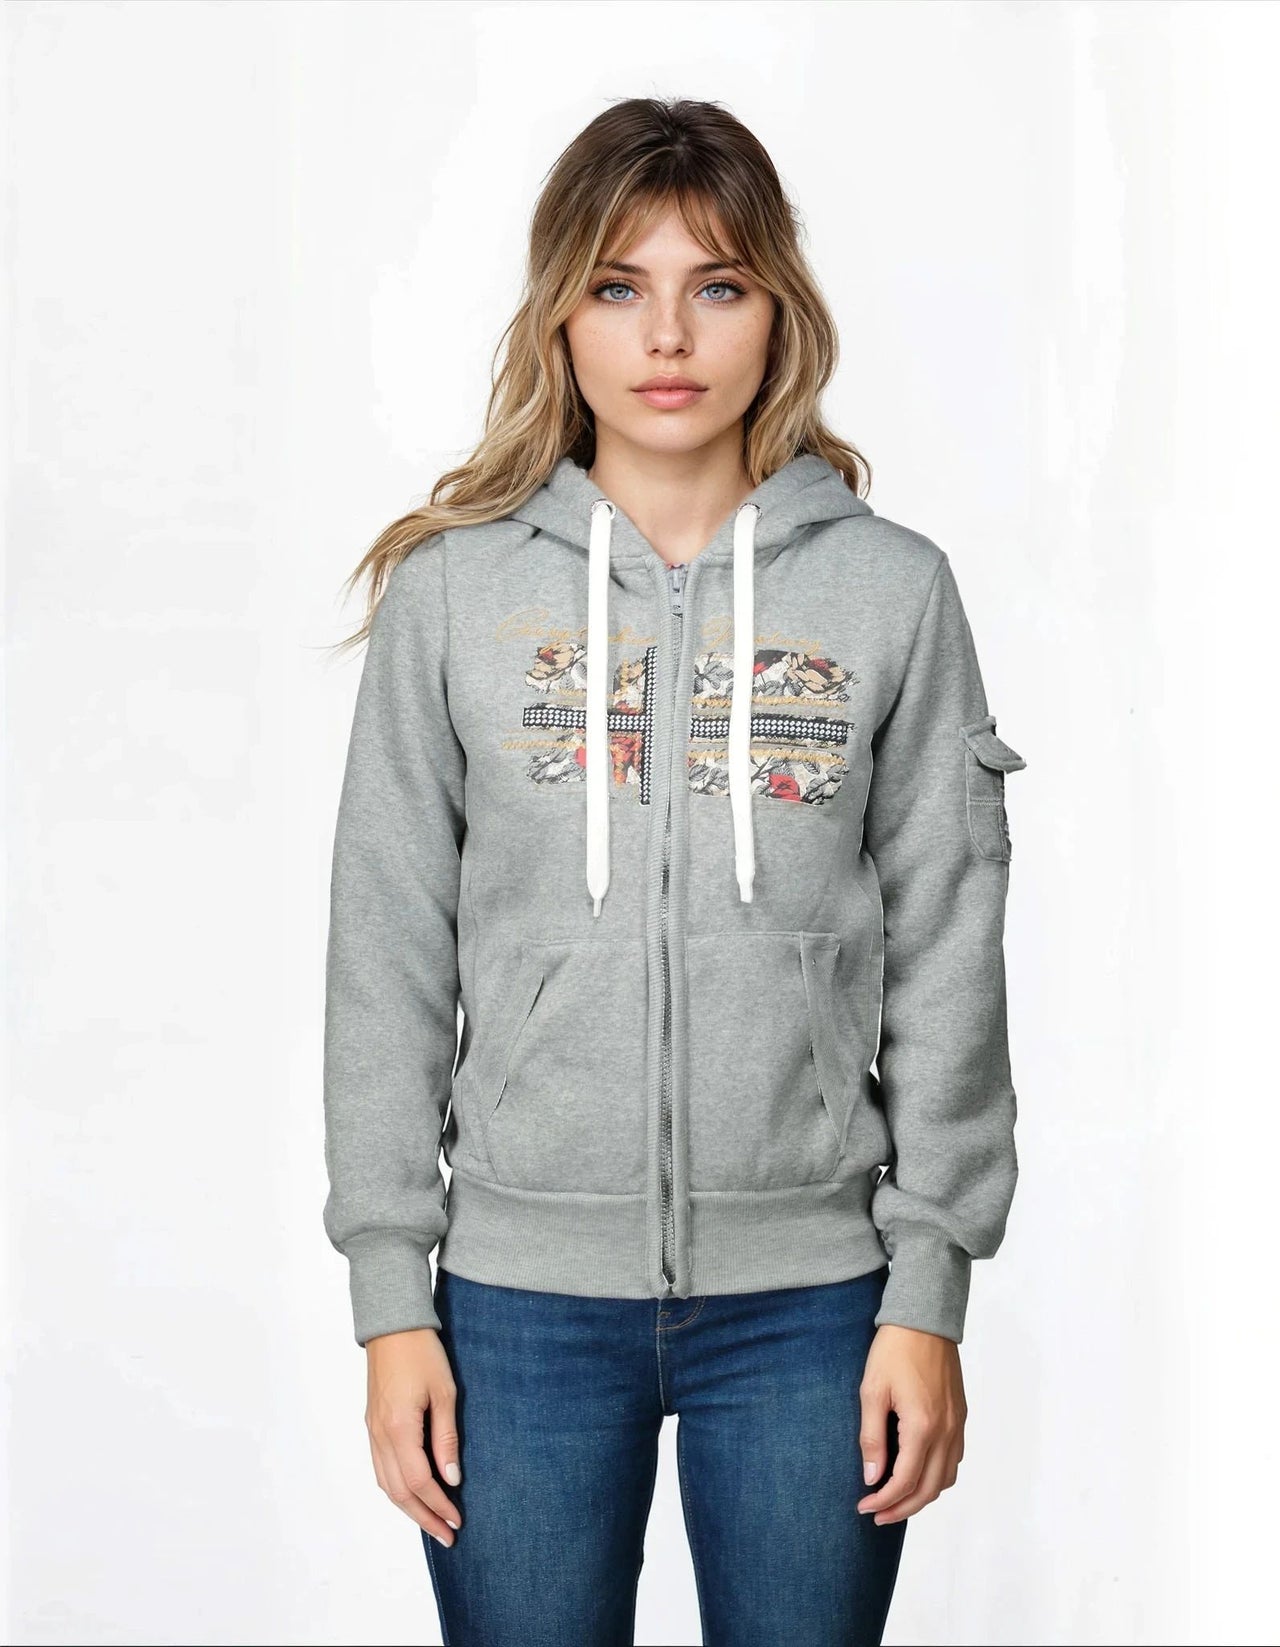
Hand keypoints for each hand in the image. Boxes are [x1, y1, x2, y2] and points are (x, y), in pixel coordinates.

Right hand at [365, 1327, 463, 1545]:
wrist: (392, 1325)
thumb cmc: (422, 1353)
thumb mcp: (445, 1392)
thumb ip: (446, 1437)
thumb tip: (451, 1478)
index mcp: (398, 1428)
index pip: (418, 1481)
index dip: (438, 1505)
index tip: (458, 1520)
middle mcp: (380, 1435)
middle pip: (398, 1491)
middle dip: (424, 1517)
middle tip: (447, 1535)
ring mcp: (372, 1431)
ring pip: (386, 1483)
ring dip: (409, 1507)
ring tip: (432, 1522)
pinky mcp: (372, 1424)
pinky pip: (380, 1468)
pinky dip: (396, 1488)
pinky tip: (413, 1493)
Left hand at [857, 1323, 966, 1525]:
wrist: (924, 1321)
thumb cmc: (893, 1351)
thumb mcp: (871, 1391)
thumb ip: (872, 1438)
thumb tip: (871, 1478)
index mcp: (923, 1427)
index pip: (904, 1482)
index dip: (883, 1501)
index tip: (863, 1506)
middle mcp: (946, 1432)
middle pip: (928, 1490)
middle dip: (902, 1509)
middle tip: (877, 1515)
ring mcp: (957, 1426)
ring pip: (945, 1479)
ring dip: (921, 1496)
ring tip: (895, 1500)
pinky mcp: (960, 1417)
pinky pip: (954, 1461)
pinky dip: (936, 1477)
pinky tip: (917, 1473)